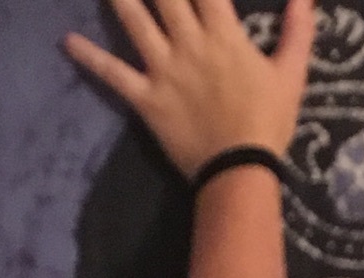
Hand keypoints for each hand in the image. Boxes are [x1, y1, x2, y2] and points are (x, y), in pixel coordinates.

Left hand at [64, 0, 315, 177]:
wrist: (240, 171)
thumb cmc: (268, 123)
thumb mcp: (291, 74)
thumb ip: (297, 31)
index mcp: (223, 34)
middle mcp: (189, 43)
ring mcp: (164, 70)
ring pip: (134, 20)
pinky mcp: (146, 99)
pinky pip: (113, 75)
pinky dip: (90, 58)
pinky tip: (66, 41)